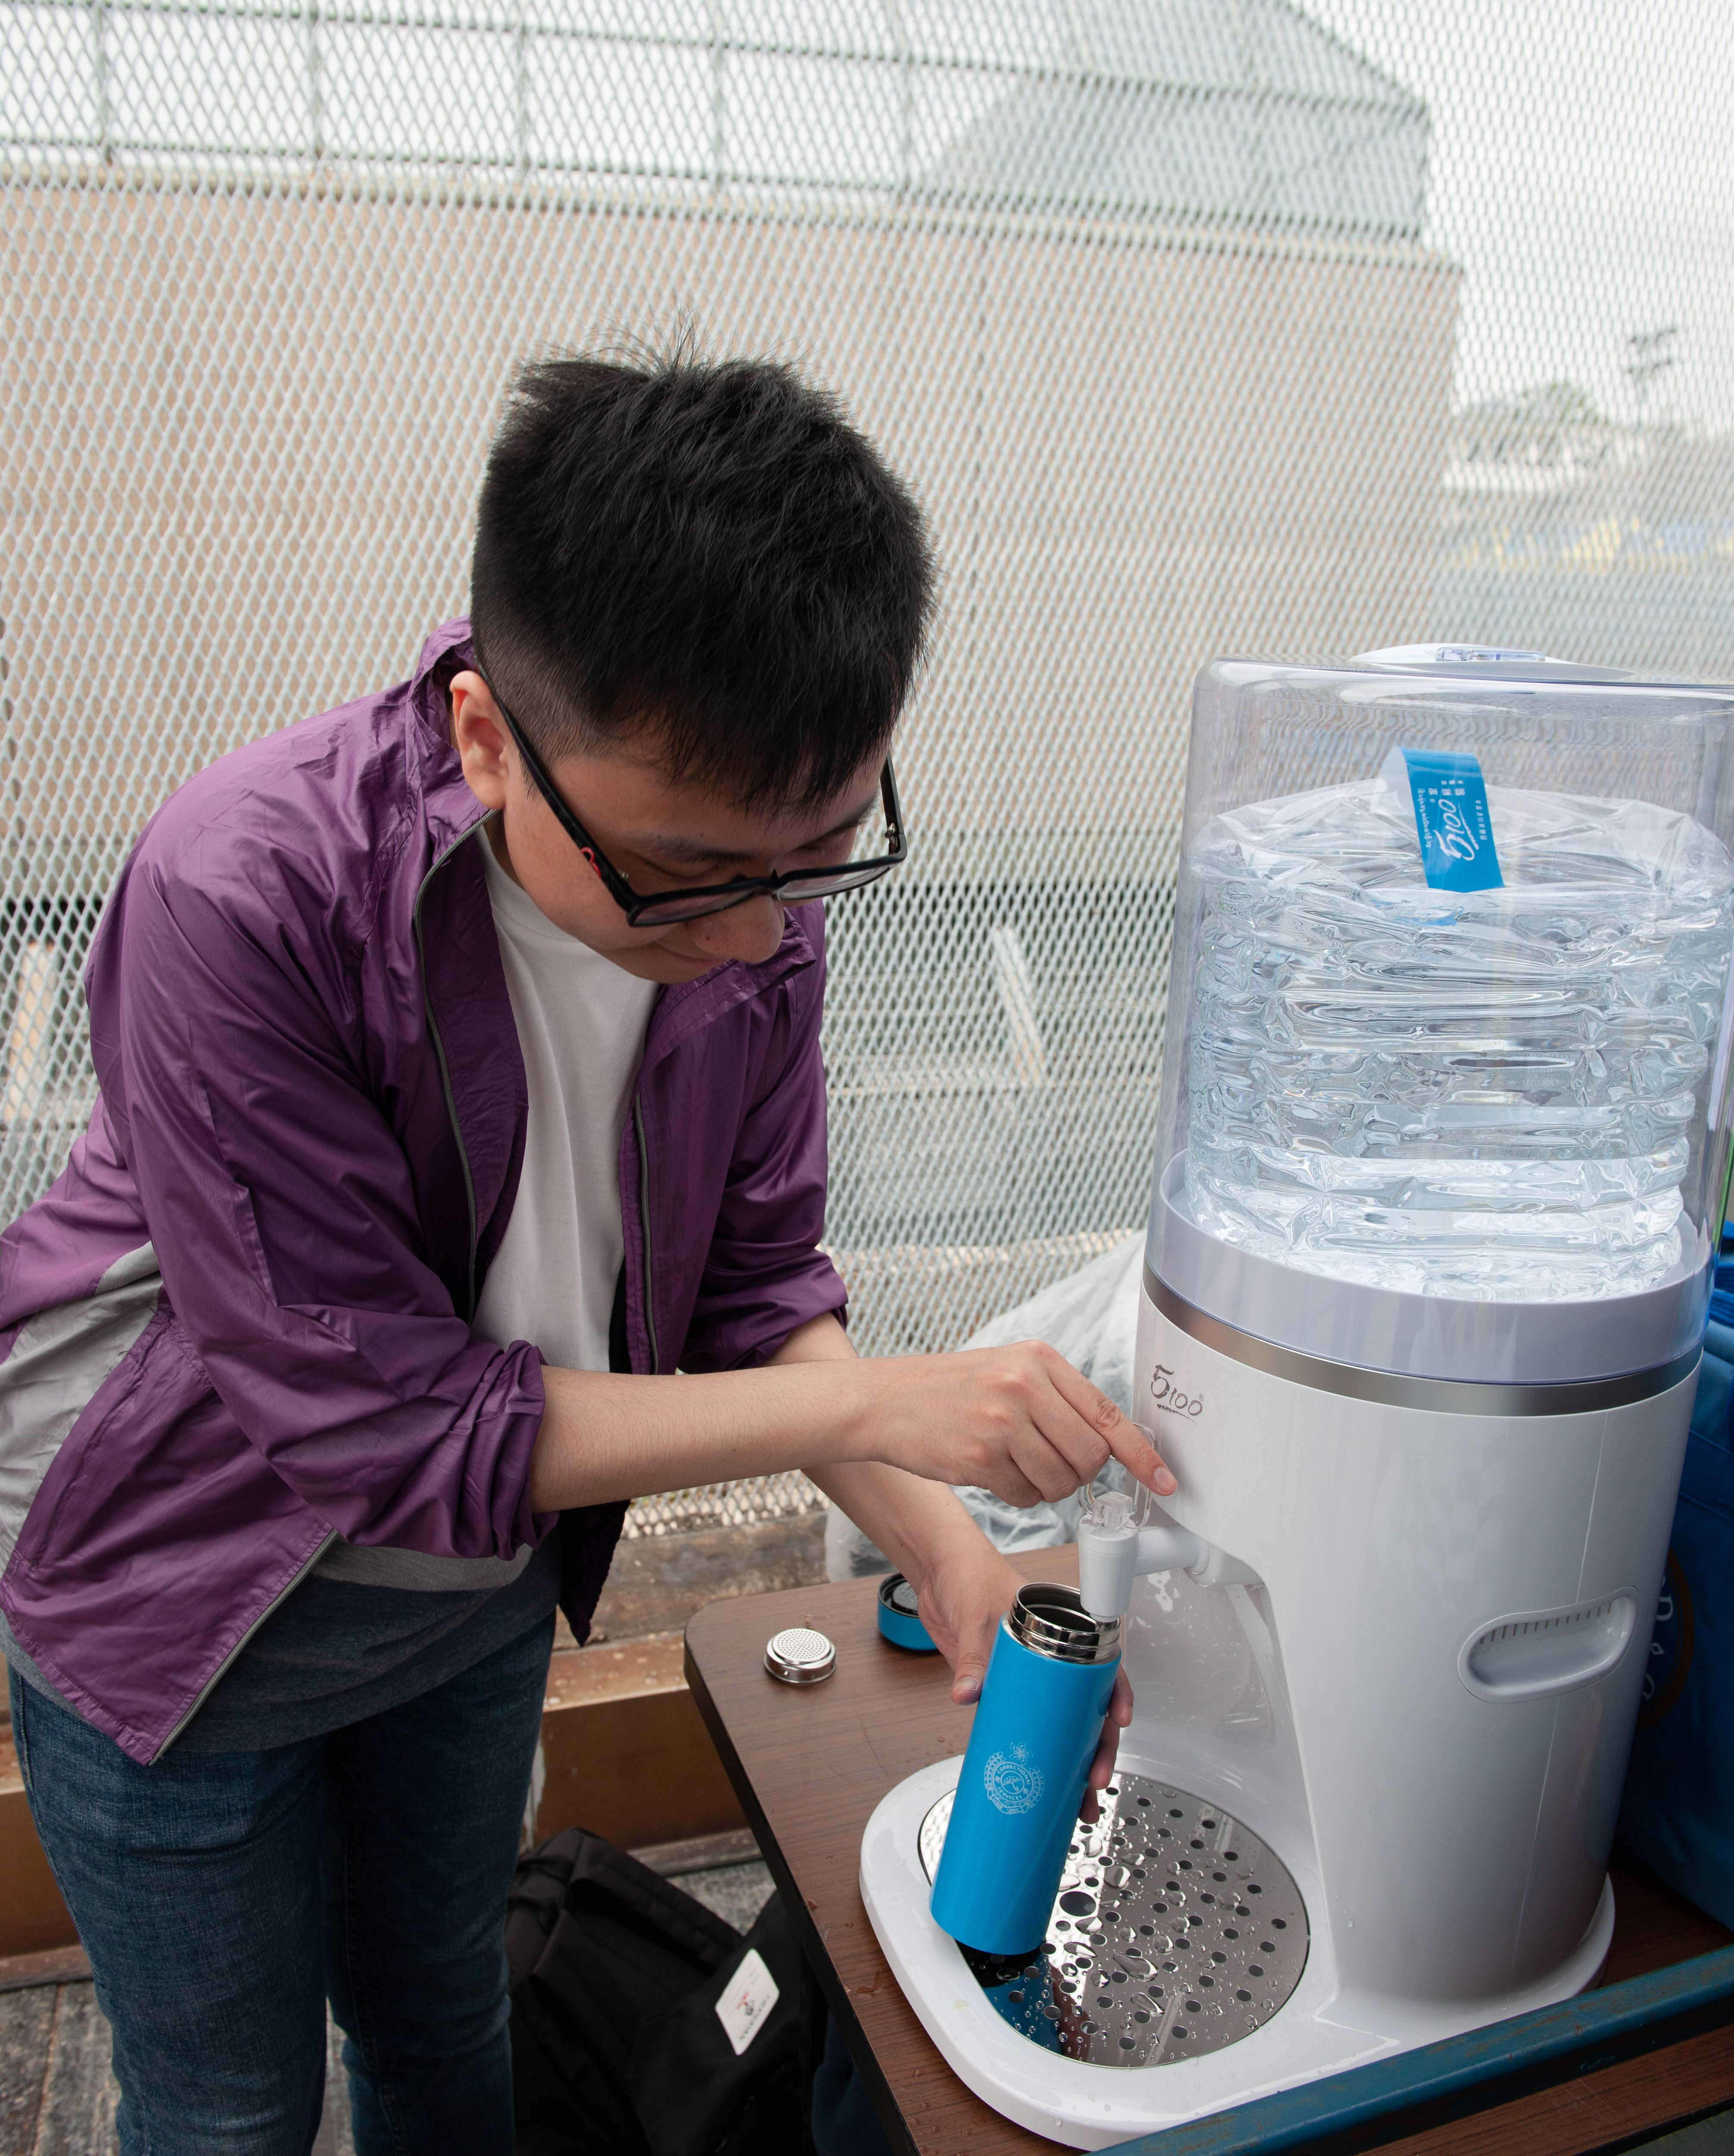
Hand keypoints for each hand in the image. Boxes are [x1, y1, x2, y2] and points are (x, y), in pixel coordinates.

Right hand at [854, 1342, 1177, 1507]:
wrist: (883, 1401)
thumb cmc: (947, 1391)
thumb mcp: (1006, 1372)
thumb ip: (1055, 1399)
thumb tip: (1105, 1444)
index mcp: (1038, 1359)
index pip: (1107, 1413)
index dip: (1141, 1454)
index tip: (1165, 1481)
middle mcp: (1025, 1385)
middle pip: (1090, 1456)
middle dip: (1077, 1474)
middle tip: (1048, 1465)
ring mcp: (1003, 1421)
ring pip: (1061, 1481)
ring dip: (1043, 1486)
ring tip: (1010, 1462)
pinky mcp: (981, 1457)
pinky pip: (1025, 1495)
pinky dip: (1014, 1494)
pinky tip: (988, 1470)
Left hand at [909, 1533, 1135, 1826]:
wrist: (939, 1574)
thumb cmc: (970, 1576)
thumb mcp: (976, 1617)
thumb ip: (974, 1658)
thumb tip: (968, 1693)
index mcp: (1060, 1631)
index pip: (1100, 1667)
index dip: (1115, 1697)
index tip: (1117, 1724)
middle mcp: (1052, 1661)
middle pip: (1087, 1709)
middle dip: (1095, 1748)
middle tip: (1093, 1781)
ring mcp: (1030, 1680)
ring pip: (1061, 1727)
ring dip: (1071, 1765)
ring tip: (1077, 1803)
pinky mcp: (1004, 1693)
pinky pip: (1027, 1729)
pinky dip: (1037, 1758)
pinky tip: (1044, 1787)